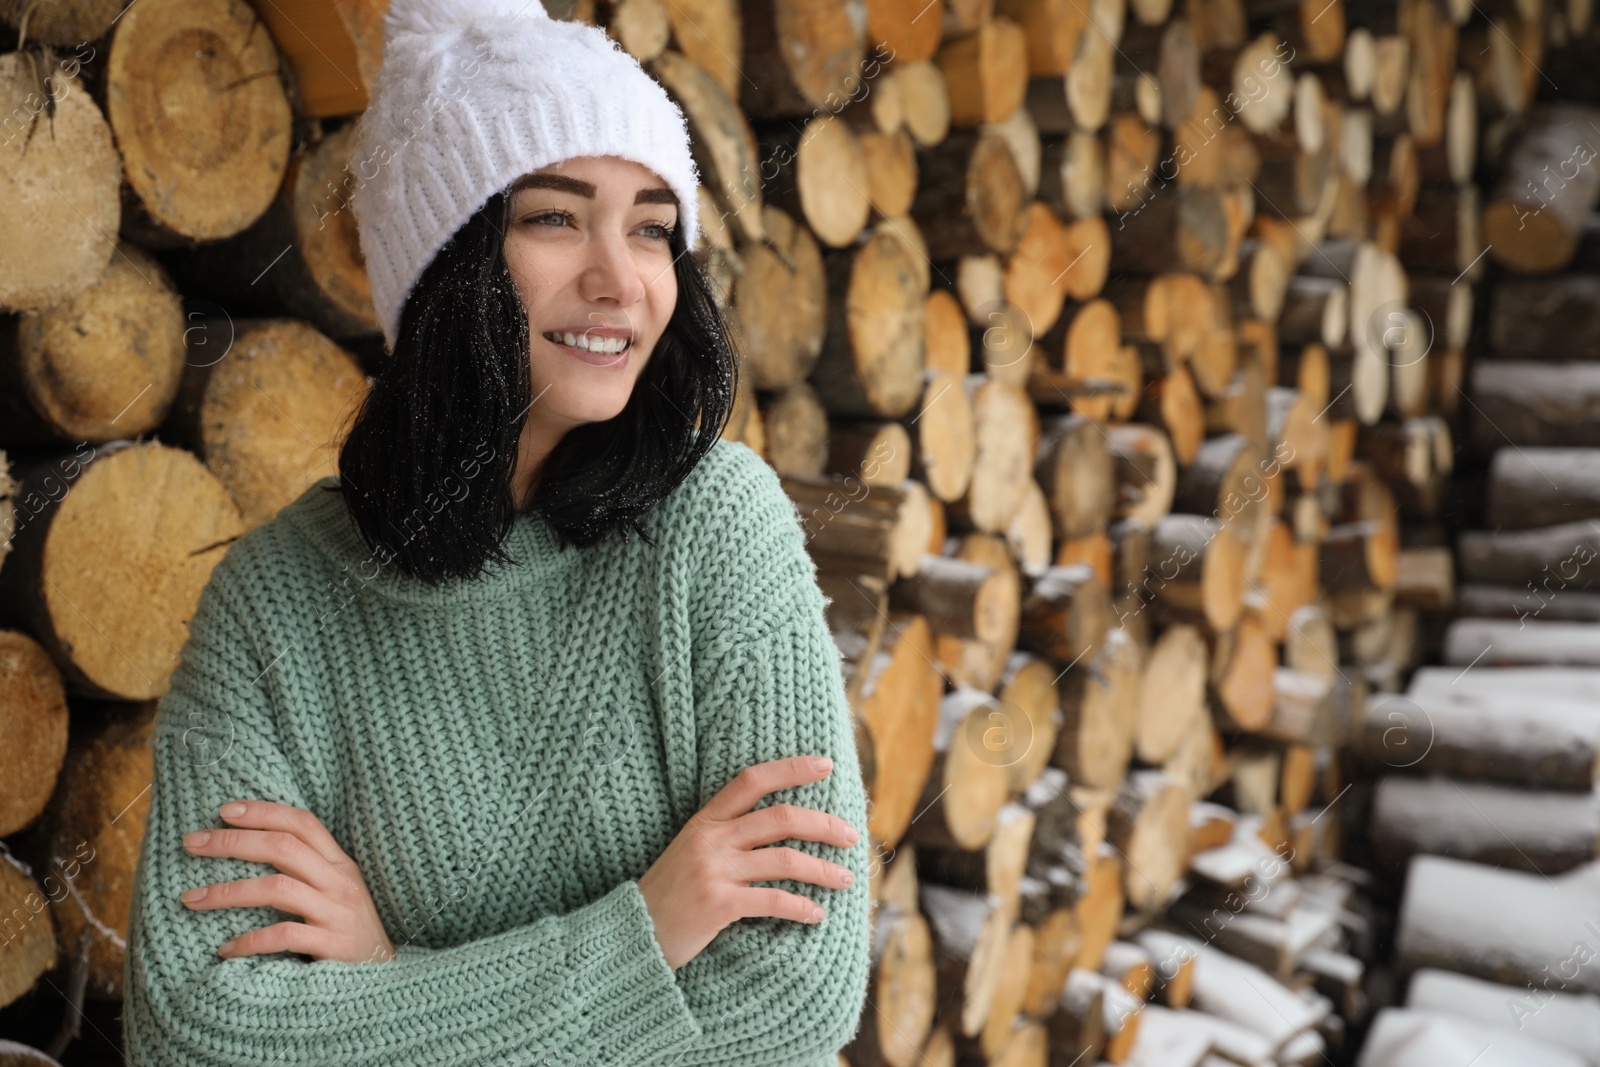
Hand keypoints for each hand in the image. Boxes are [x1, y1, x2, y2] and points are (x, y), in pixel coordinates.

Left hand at [179, 800, 395, 964]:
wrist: (386, 976)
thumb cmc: (348, 932)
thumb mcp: (336, 892)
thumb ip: (306, 870)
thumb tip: (250, 848)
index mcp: (341, 863)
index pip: (303, 823)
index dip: (264, 812)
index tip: (224, 810)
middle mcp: (341, 882)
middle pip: (284, 848)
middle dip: (233, 842)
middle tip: (192, 844)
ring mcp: (338, 913)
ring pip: (277, 888)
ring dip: (228, 891)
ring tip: (192, 899)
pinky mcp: (333, 946)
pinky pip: (283, 936)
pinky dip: (249, 940)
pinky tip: (225, 949)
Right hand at [637, 755, 860, 970]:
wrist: (633, 934)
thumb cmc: (669, 894)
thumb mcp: (691, 851)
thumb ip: (728, 836)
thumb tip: (783, 829)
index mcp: (705, 820)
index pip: (752, 780)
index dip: (791, 769)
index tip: (826, 765)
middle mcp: (710, 839)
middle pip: (780, 818)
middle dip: (824, 824)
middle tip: (852, 834)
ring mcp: (714, 870)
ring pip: (785, 859)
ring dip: (823, 869)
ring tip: (846, 878)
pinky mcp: (718, 904)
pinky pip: (774, 900)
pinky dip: (802, 907)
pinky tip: (817, 914)